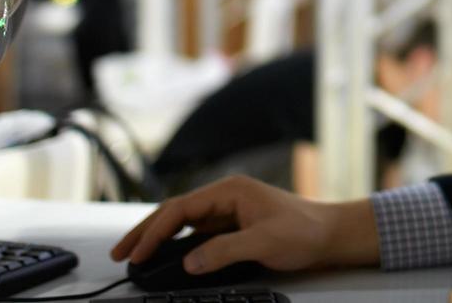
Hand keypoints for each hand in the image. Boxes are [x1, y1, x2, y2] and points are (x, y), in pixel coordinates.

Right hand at [109, 176, 380, 273]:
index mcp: (230, 190)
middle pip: (175, 212)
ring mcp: (229, 211)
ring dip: (159, 239)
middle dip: (146, 232)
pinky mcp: (234, 226)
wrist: (331, 235)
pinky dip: (178, 245)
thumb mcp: (263, 242)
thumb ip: (224, 251)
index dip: (155, 231)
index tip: (137, 253)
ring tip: (134, 255)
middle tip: (120, 253)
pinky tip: (166, 257)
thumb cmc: (304, 231)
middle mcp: (226, 196)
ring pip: (184, 224)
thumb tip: (189, 262)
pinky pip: (198, 234)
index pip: (181, 209)